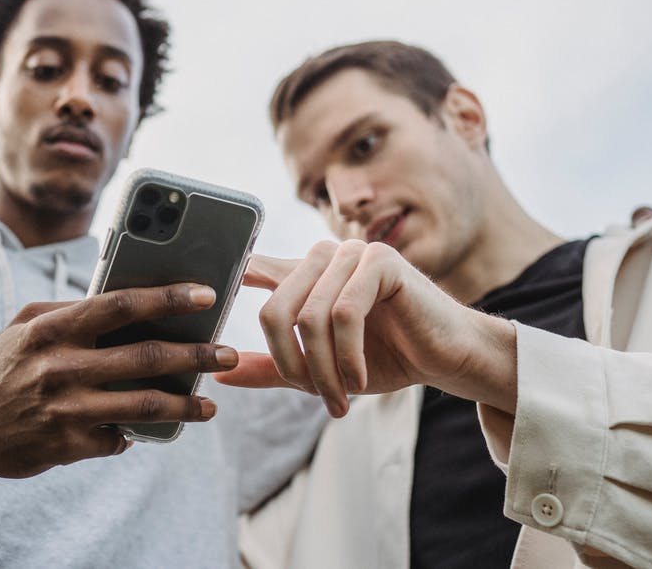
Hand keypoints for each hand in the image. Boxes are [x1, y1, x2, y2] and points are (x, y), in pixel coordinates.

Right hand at [0, 283, 236, 481]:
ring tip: (210, 406)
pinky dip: (139, 432)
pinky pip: (120, 438)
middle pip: (146, 356)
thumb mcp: (27, 325)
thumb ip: (74, 311)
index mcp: (52, 328)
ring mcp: (66, 409)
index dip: (168, 298)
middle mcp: (61, 367)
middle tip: (228, 353)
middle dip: (196, 355)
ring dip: (185, 405)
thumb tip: (132, 301)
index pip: (120, 305)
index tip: (207, 295)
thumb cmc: (4, 366)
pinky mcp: (69, 446)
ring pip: (144, 405)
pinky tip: (153, 428)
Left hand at [215, 241, 516, 417]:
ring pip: (310, 316)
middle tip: (312, 395)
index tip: (203, 304)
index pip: (254, 271)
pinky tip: (359, 379)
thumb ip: (273, 367)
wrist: (448, 357)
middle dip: (289, 362)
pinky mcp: (382, 262)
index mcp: (305, 274)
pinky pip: (344, 312)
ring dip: (322, 369)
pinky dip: (347, 356)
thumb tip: (220, 373)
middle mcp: (324, 257)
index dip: (228, 282)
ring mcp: (352, 254)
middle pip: (275, 308)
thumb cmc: (387, 357)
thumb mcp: (321, 369)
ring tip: (338, 397)